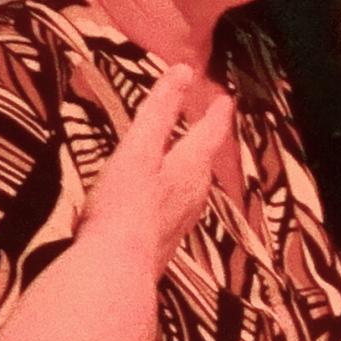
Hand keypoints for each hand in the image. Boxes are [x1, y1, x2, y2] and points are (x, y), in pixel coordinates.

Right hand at [81, 62, 229, 251]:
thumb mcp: (139, 148)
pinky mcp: (160, 246)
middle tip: (207, 129)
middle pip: (204, 165)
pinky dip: (173, 198)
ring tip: (187, 163)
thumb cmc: (126, 204)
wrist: (115, 271)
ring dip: (191, 172)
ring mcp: (177, 225)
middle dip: (205, 144)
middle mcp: (191, 198)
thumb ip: (160, 111)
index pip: (209, 135)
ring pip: (192, 191)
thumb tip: (183, 68)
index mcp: (188, 169)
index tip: (225, 100)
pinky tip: (160, 207)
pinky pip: (173, 213)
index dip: (216, 115)